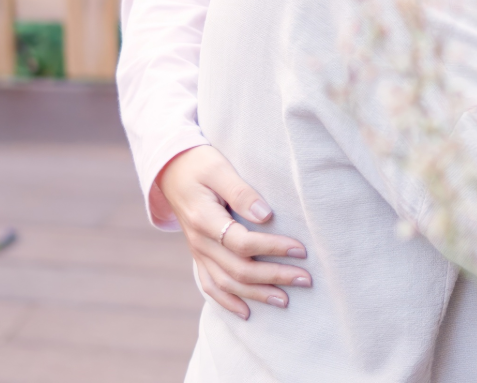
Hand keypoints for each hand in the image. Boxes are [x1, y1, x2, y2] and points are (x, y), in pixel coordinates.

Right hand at [156, 145, 310, 318]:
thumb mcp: (219, 168)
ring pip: (226, 283)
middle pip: (238, 269)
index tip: (300, 249)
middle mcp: (199, 242)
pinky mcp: (198, 255)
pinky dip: (227, 302)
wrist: (170, 169)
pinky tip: (246, 313)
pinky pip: (209, 286)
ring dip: (257, 294)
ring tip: (286, 301)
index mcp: (204, 219)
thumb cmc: (199, 164)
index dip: (272, 248)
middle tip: (306, 279)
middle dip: (274, 277)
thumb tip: (266, 215)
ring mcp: (197, 252)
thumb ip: (242, 192)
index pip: (242, 242)